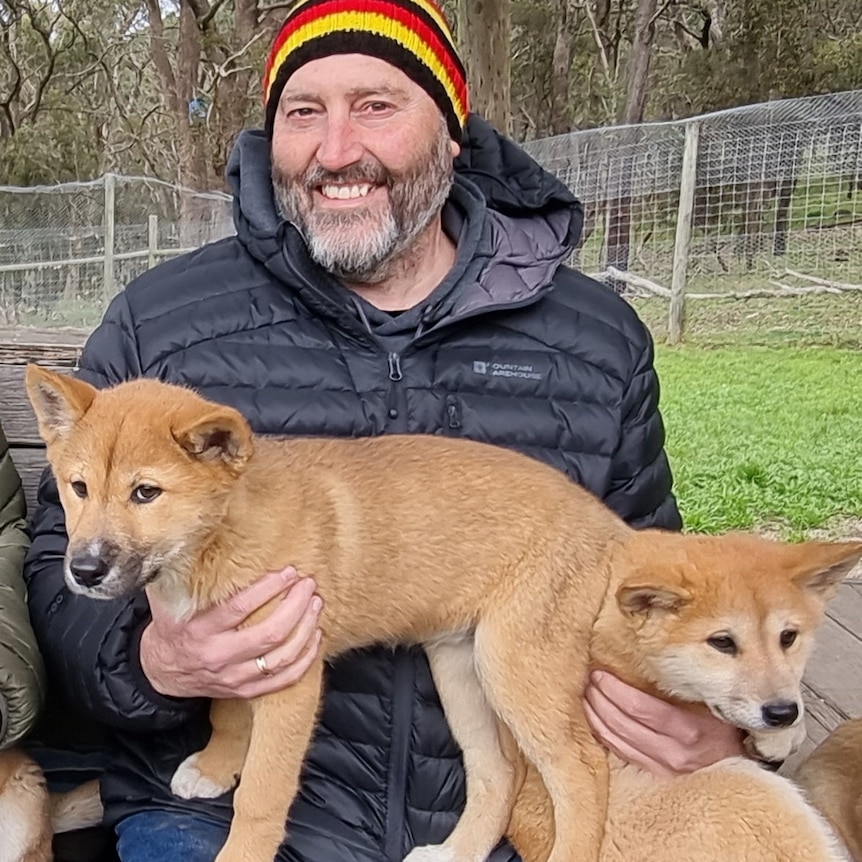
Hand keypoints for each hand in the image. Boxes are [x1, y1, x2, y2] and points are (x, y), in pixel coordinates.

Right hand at [140, 566, 322, 699]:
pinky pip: (283, 680)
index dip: (268, 588)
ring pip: (281, 658)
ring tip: (315, 604)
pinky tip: (315, 637)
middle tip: (308, 584)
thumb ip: (180, 572)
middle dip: (295, 606)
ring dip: (305, 629)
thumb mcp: (168, 599)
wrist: (161, 671)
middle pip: (268, 634)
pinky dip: (305, 660)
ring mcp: (233, 677)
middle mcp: (217, 655)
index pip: (239, 608)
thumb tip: (192, 535)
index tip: (288, 571)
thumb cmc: (172, 625)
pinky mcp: (244, 691)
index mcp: (198, 630)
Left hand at [584, 670, 744, 775]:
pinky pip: (622, 755)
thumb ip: (684, 691)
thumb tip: (647, 664)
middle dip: (599, 699)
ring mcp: (664, 769)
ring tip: (585, 697)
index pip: (639, 707)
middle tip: (586, 680)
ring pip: (617, 740)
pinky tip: (595, 722)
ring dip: (595, 717)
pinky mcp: (659, 779)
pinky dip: (604, 737)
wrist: (748, 772)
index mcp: (689, 730)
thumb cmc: (730, 730)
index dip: (614, 689)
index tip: (598, 673)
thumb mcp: (714, 707)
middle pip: (623, 723)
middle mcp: (674, 752)